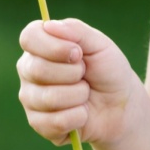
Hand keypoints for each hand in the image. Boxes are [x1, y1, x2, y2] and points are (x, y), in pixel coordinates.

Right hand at [17, 17, 139, 146]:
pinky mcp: (38, 124)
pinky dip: (78, 117)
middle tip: (85, 75)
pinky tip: (82, 113)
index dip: (54, 46)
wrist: (120, 105)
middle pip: (38, 69)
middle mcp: (29, 70)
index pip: (29, 38)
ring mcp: (31, 98)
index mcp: (40, 45)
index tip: (77, 53)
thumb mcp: (100, 44)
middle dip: (73, 73)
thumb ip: (76, 31)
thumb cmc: (108, 70)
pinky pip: (54, 122)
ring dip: (78, 96)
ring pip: (48, 98)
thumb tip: (48, 25)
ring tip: (85, 94)